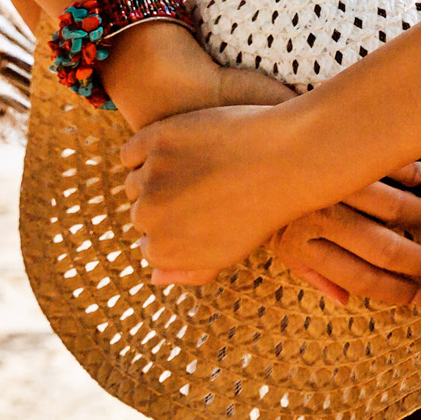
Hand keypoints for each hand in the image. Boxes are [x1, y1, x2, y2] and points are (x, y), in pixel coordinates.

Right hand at [122, 101, 324, 277]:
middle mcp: (148, 219)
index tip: (207, 211)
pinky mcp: (153, 141)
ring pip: (135, 181)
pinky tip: (181, 149)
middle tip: (208, 186)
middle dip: (166, 201)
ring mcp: (149, 178)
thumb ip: (189, 270)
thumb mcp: (230, 252)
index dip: (179, 225)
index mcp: (164, 252)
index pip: (150, 244)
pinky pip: (131, 153)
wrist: (288, 161)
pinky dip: (147, 150)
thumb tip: (154, 278)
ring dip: (157, 175)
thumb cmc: (264, 207)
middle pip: (141, 212)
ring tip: (201, 168)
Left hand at [269, 164, 420, 304]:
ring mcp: (329, 182)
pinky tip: (417, 180)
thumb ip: (313, 274)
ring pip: (391, 206)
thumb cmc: (263, 204)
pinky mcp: (338, 150)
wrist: (242, 151)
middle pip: (382, 249)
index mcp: (299, 248)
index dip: (395, 291)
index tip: (420, 295)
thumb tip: (346, 301)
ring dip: (418, 214)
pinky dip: (407, 174)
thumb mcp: (279, 244)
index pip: (359, 278)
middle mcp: (317, 217)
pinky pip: (386, 166)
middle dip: (418, 260)